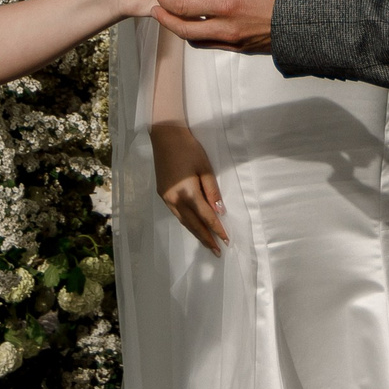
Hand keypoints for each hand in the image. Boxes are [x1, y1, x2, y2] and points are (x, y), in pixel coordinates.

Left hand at [150, 0, 283, 52]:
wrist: (305, 21)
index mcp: (227, 5)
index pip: (185, 7)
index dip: (167, 2)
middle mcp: (226, 28)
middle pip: (184, 30)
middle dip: (166, 21)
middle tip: (157, 11)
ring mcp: (232, 41)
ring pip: (196, 40)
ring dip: (181, 30)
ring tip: (174, 18)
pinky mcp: (240, 48)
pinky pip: (210, 45)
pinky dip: (198, 36)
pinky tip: (197, 24)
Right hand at [151, 123, 226, 253]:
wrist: (165, 136)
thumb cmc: (189, 149)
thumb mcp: (205, 168)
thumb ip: (212, 191)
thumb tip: (219, 211)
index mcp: (187, 193)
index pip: (206, 217)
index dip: (217, 229)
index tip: (226, 240)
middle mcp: (174, 200)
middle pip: (193, 224)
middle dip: (206, 239)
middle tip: (217, 252)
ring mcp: (166, 198)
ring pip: (183, 221)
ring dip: (196, 233)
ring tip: (207, 243)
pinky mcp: (162, 194)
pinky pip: (177, 214)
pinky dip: (187, 222)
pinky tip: (193, 226)